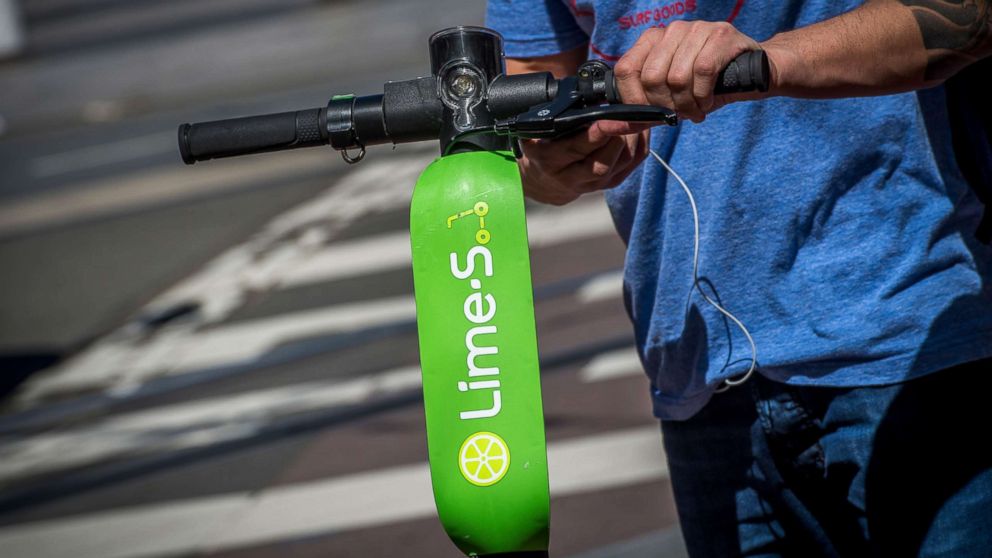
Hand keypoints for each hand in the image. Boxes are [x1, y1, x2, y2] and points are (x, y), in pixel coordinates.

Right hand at [517, 121, 649, 204]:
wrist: (545, 179)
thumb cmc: (542, 144)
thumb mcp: (537, 130)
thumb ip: (552, 118)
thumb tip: (582, 100)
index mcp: (550, 160)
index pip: (578, 147)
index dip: (599, 132)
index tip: (612, 116)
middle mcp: (571, 177)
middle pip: (604, 161)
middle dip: (621, 134)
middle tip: (629, 112)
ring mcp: (593, 184)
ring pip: (622, 162)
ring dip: (633, 137)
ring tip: (634, 117)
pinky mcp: (609, 184)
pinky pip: (633, 163)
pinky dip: (641, 143)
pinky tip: (640, 128)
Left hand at [614, 21, 762, 122]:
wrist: (751, 72)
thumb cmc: (705, 87)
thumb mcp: (668, 101)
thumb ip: (638, 114)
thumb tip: (605, 127)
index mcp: (652, 40)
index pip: (625, 70)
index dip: (633, 99)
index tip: (650, 114)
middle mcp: (671, 30)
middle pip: (651, 77)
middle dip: (666, 106)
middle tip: (680, 114)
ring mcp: (696, 28)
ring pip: (677, 77)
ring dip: (688, 104)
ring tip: (696, 109)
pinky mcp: (721, 34)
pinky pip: (702, 72)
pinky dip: (704, 95)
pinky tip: (708, 100)